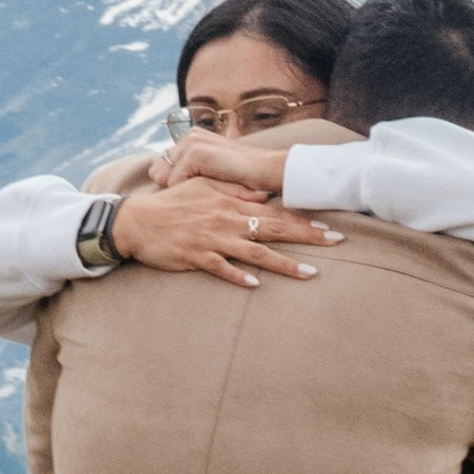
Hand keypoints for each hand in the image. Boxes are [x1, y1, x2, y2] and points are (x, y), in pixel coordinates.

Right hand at [111, 179, 342, 288]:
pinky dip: (238, 276)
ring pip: (255, 253)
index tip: (328, 227)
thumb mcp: (203, 188)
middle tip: (336, 243)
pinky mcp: (196, 257)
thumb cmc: (172, 204)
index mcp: (231, 204)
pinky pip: (221, 269)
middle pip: (274, 230)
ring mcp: (212, 240)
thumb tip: (264, 197)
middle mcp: (226, 221)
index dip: (303, 220)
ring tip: (310, 273)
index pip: (274, 212)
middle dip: (307, 237)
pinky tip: (257, 285)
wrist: (137, 220)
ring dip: (284, 263)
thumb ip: (235, 192)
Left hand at [156, 132, 294, 194]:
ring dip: (180, 192)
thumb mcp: (213, 173)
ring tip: (200, 196)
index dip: (170, 185)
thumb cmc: (244, 178)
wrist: (269, 172)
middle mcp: (189, 136)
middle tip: (190, 198)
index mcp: (192, 138)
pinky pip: (175, 182)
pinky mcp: (196, 153)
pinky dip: (187, 194)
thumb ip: (189, 172)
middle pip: (158, 171)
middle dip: (170, 188)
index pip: (162, 165)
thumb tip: (157, 177)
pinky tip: (204, 196)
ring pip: (165, 178)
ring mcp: (192, 143)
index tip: (185, 196)